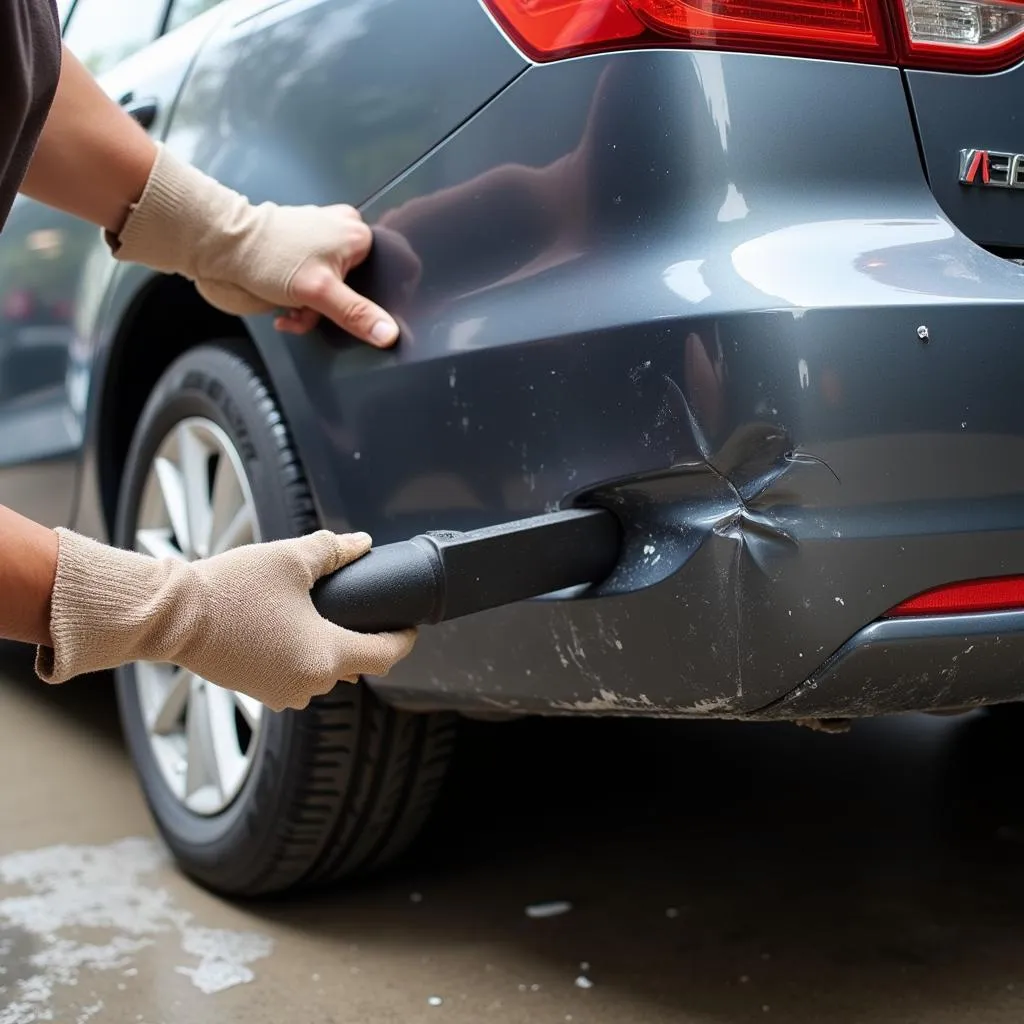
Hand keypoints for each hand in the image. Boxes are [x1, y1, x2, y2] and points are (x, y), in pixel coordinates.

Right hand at [37, 529, 416, 711]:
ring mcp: (281, 692)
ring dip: (330, 647)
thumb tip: (362, 544)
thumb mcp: (291, 559)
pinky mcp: (258, 692)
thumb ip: (334, 551)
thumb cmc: (232, 588)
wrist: (173, 617)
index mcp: (325, 655)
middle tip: (364, 608)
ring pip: (324, 672)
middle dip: (363, 637)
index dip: (404, 637)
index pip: (386, 655)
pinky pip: (297, 677)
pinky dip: (303, 656)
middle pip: (355, 664)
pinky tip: (294, 629)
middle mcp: (308, 684)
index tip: (409, 624)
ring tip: (324, 614)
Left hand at [107, 145, 401, 347]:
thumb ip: (356, 314)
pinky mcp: (299, 256)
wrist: (219, 249)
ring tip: (291, 310)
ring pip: (333, 294)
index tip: (351, 311)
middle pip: (357, 288)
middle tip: (311, 309)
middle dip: (333, 308)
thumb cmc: (268, 258)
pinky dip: (299, 306)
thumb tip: (389, 333)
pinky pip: (312, 291)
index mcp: (356, 233)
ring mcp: (319, 244)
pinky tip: (284, 309)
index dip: (373, 299)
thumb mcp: (320, 292)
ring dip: (312, 311)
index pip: (387, 271)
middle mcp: (341, 234)